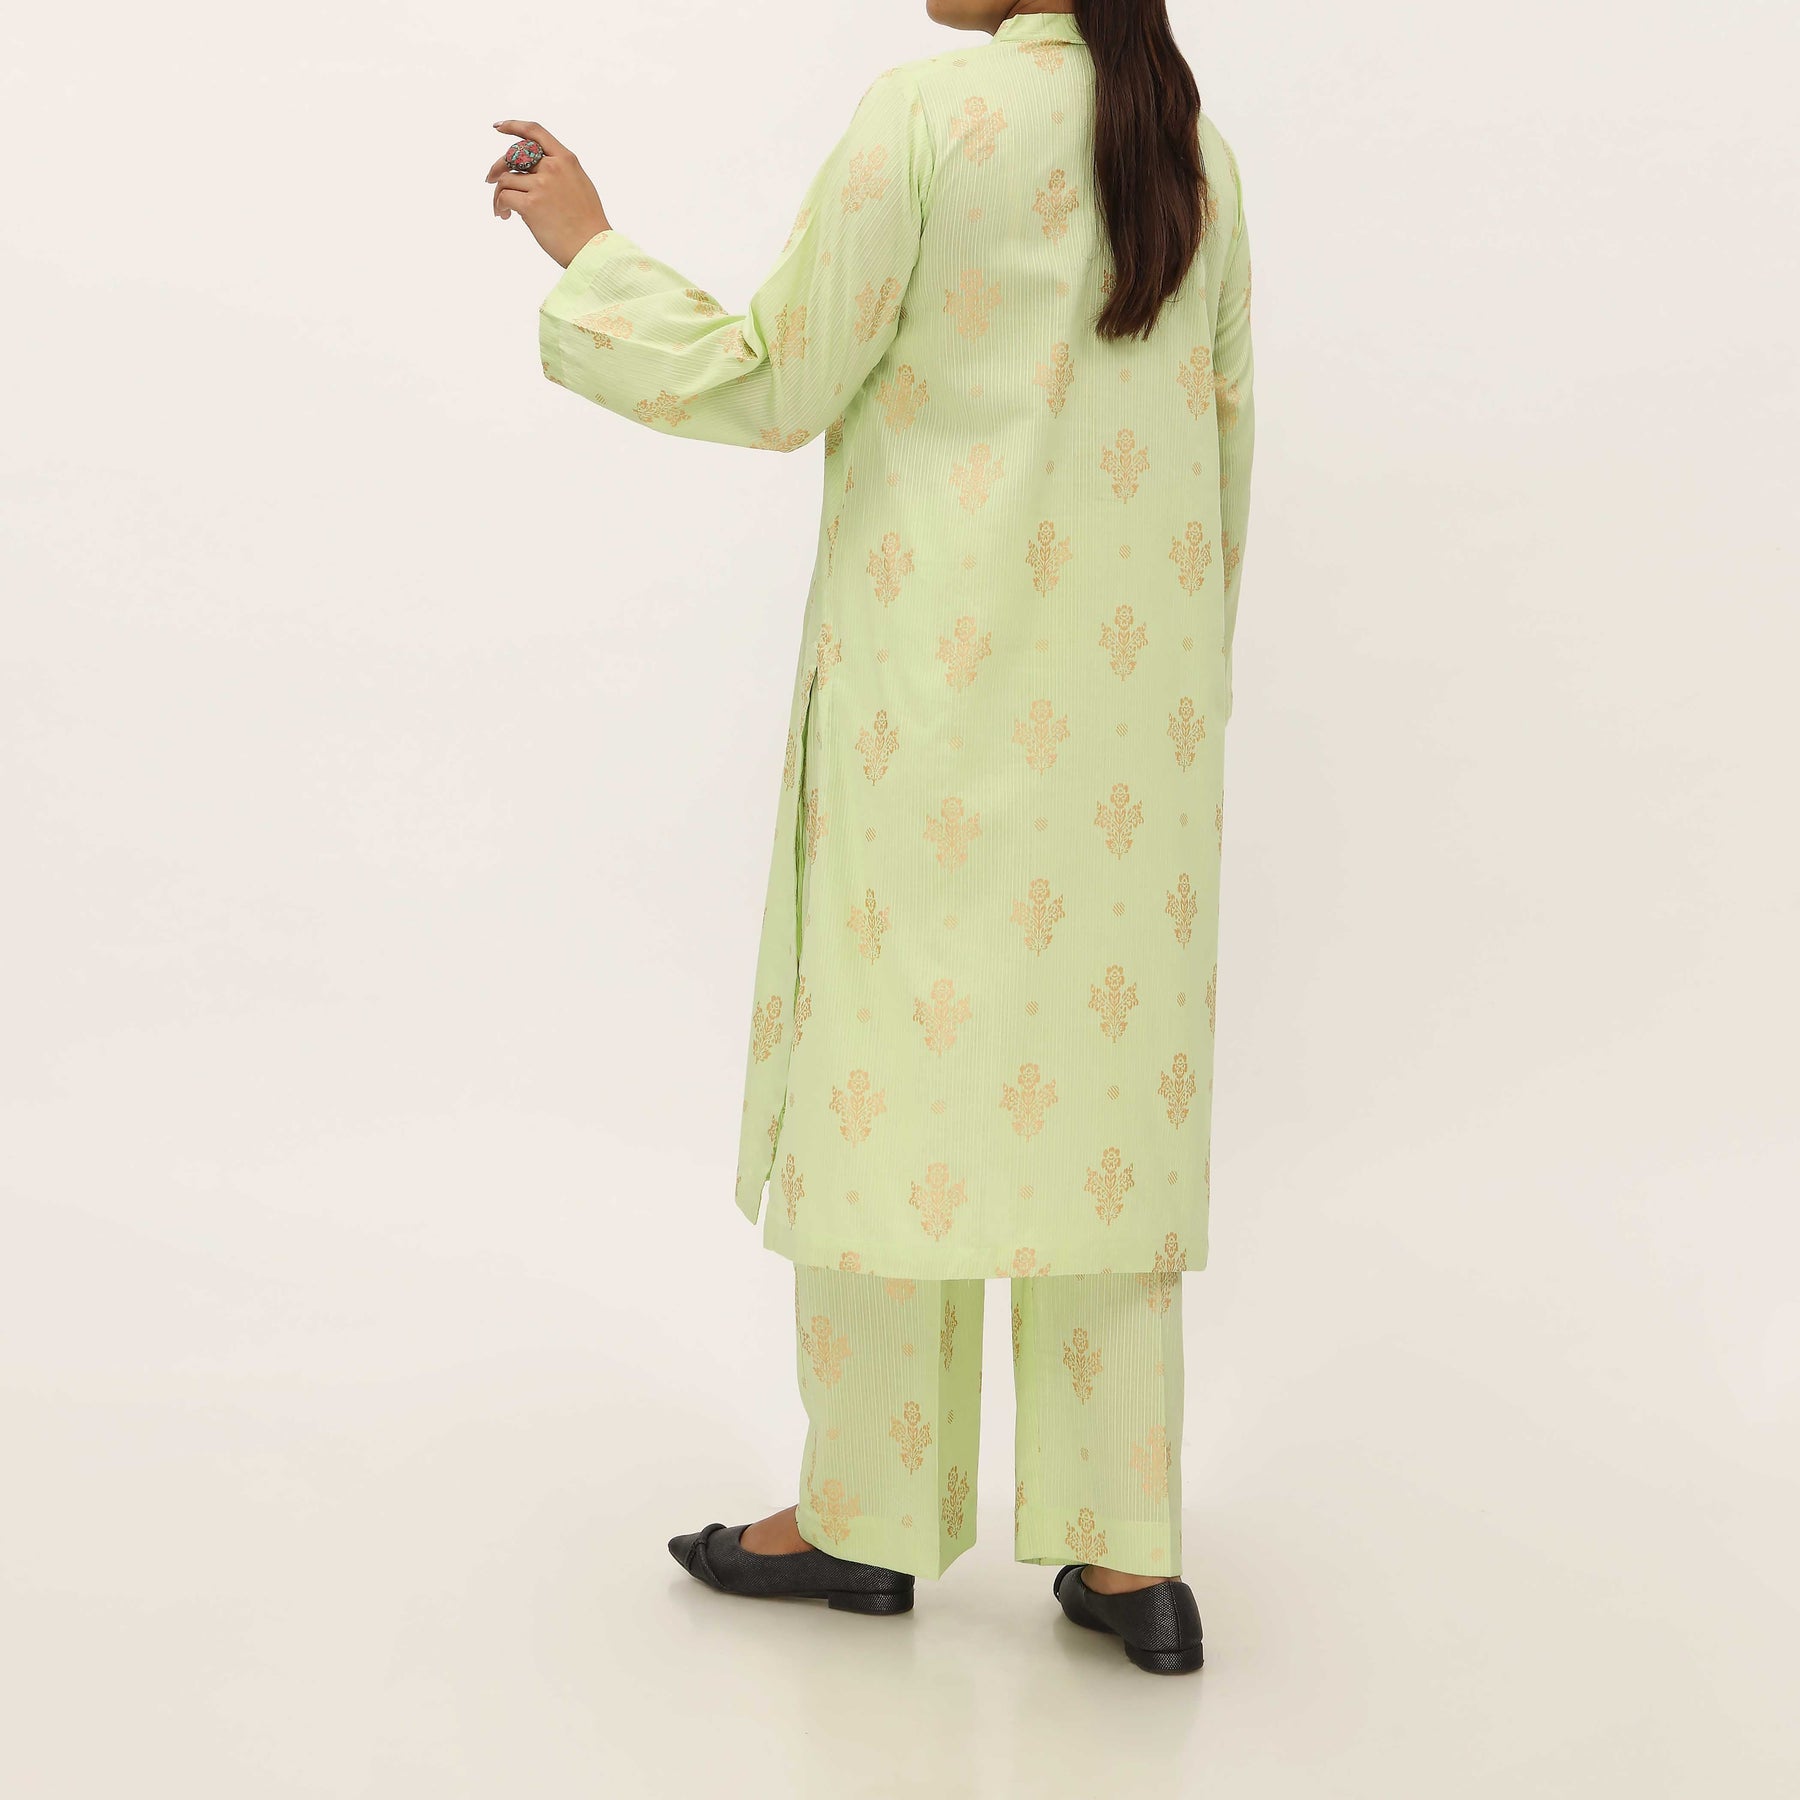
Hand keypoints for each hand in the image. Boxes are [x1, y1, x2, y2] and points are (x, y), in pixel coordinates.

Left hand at [486, 120, 611, 266]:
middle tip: (491, 178)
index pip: (535, 132)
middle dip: (498, 165)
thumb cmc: (588, 223)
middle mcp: (552, 168)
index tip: (499, 127)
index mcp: (566, 160)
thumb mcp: (580, 185)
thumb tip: (534, 171)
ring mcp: (541, 186)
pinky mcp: (530, 205)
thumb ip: (560, 172)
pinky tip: (504, 215)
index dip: (514, 126)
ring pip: (506, 179)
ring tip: (502, 209)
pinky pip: (504, 197)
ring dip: (498, 193)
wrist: (592, 248)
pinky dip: (500, 206)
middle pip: (514, 155)